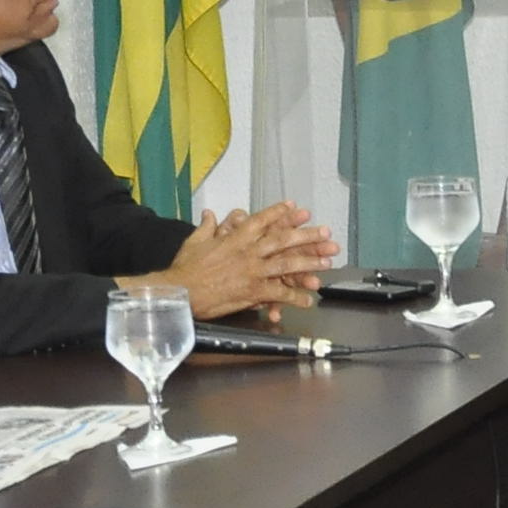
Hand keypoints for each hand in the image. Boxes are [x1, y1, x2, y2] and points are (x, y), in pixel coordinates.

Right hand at [155, 205, 336, 319]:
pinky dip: (295, 297)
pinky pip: (279, 293)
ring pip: (287, 264)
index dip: (279, 213)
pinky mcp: (252, 291)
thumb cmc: (184, 268)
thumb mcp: (194, 242)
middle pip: (283, 240)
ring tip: (328, 263)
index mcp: (235, 238)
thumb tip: (209, 213)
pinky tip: (309, 300)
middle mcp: (248, 252)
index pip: (261, 221)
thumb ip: (206, 227)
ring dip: (309, 263)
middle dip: (307, 235)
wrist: (179, 292)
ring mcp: (252, 271)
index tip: (295, 207)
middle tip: (327, 233)